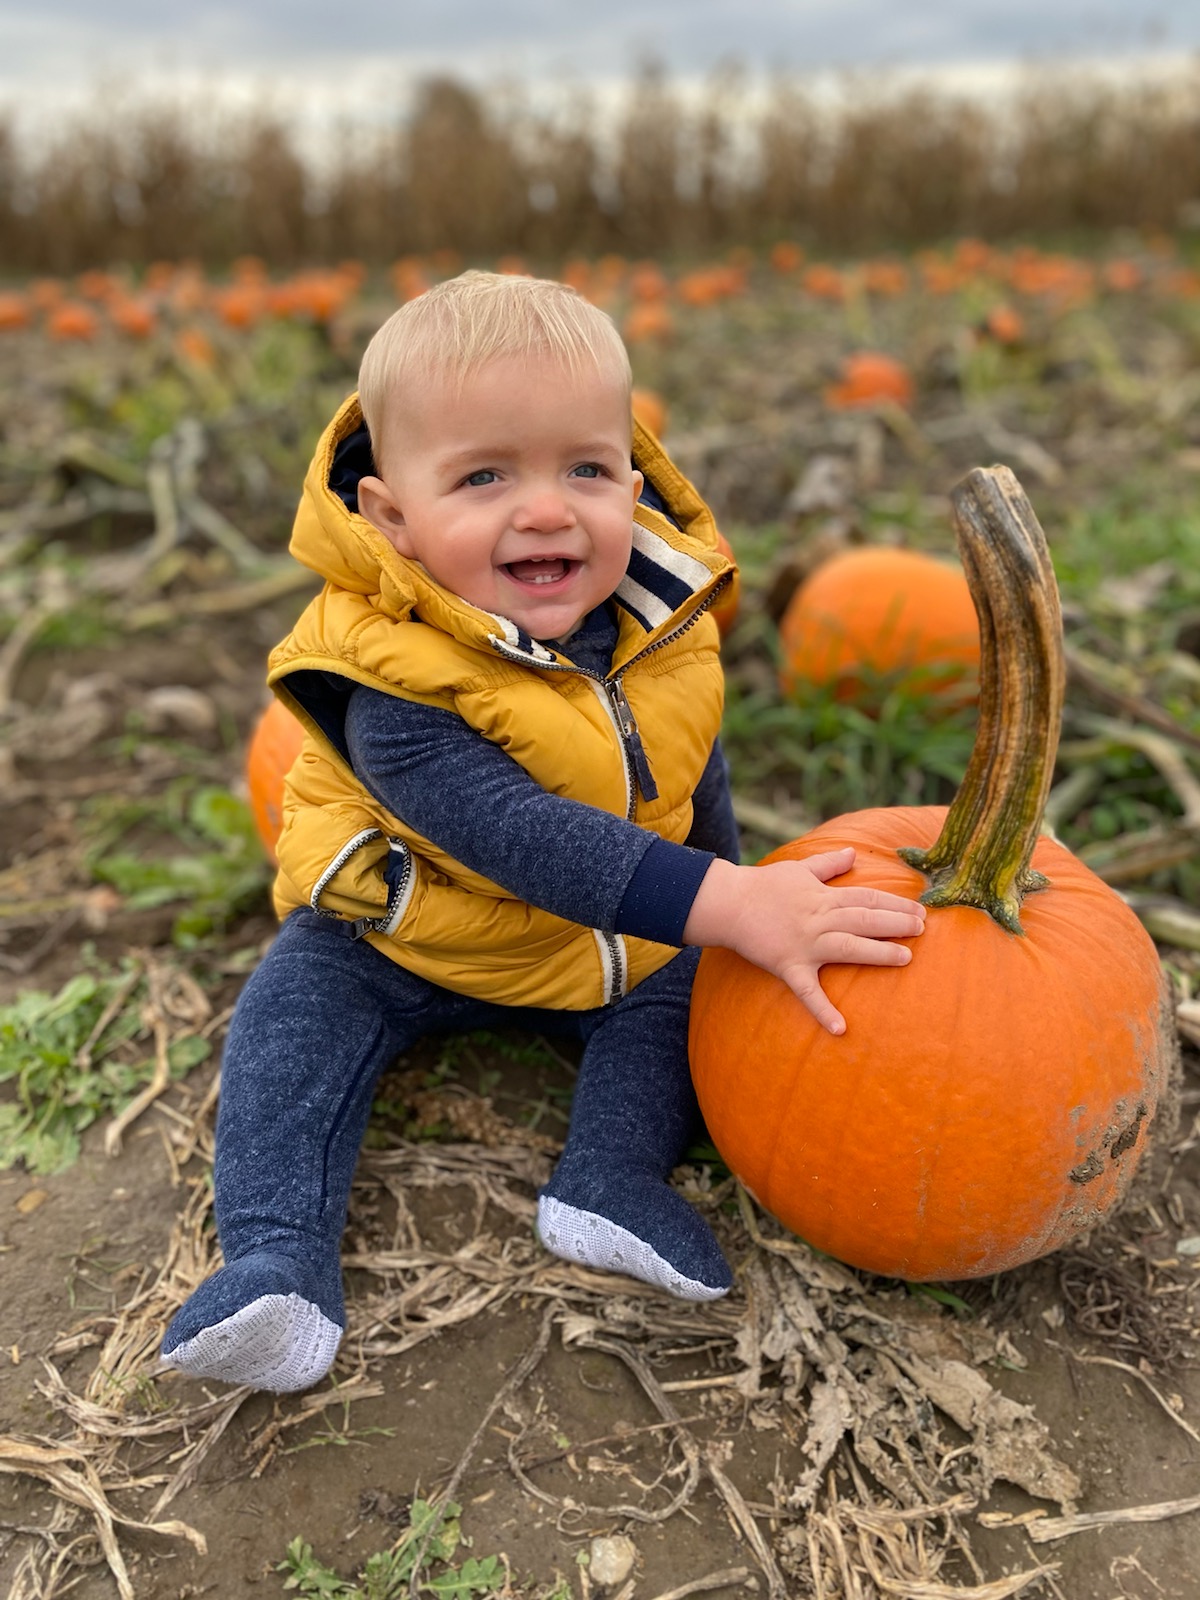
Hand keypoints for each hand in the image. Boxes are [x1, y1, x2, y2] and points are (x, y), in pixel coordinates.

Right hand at [683, 847, 925, 1034]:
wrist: (729, 904)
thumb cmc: (764, 886)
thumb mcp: (799, 868)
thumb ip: (829, 863)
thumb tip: (854, 853)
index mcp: (824, 896)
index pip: (867, 898)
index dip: (895, 903)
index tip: (920, 910)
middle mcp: (819, 919)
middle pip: (865, 919)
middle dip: (896, 923)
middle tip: (923, 929)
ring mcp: (805, 944)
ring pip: (848, 947)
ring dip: (878, 952)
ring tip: (905, 957)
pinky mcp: (789, 966)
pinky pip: (808, 992)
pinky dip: (823, 1011)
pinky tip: (841, 1029)